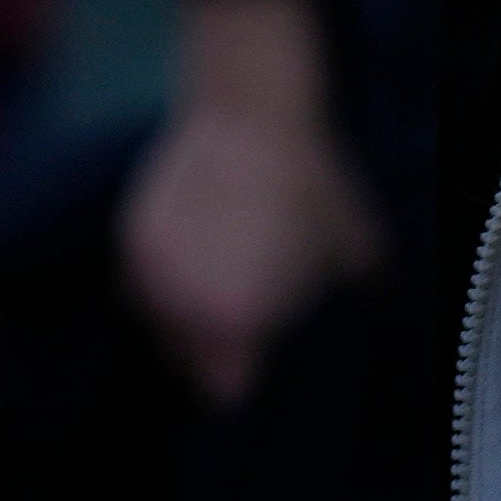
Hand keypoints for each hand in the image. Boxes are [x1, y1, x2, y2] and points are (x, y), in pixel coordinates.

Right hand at [123, 0, 382, 404]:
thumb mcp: (354, 252)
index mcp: (236, 320)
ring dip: (182, 320)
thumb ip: (354, 298)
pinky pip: (140, 288)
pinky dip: (161, 286)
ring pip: (159, 325)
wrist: (252, 112)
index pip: (227, 389)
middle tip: (244, 327)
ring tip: (216, 293)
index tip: (264, 358)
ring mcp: (150, 272)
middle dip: (214, 352)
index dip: (248, 375)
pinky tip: (192, 265)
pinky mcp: (130, 238)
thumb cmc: (311, 187)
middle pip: (189, 362)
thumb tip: (370, 312)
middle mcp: (182, 303)